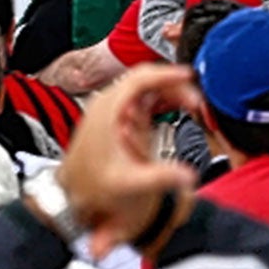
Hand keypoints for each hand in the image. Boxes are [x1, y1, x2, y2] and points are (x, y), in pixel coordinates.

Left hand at [47, 63, 202, 258]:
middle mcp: (107, 103)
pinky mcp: (115, 116)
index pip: (140, 77)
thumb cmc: (93, 187)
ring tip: (191, 104)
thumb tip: (189, 177)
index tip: (189, 76)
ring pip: (144, 87)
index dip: (167, 74)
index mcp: (108, 110)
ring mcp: (110, 108)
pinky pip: (141, 97)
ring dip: (168, 91)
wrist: (72, 194)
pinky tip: (176, 106)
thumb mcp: (128, 184)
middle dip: (173, 85)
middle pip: (145, 79)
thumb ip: (160, 179)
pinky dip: (160, 99)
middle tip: (196, 100)